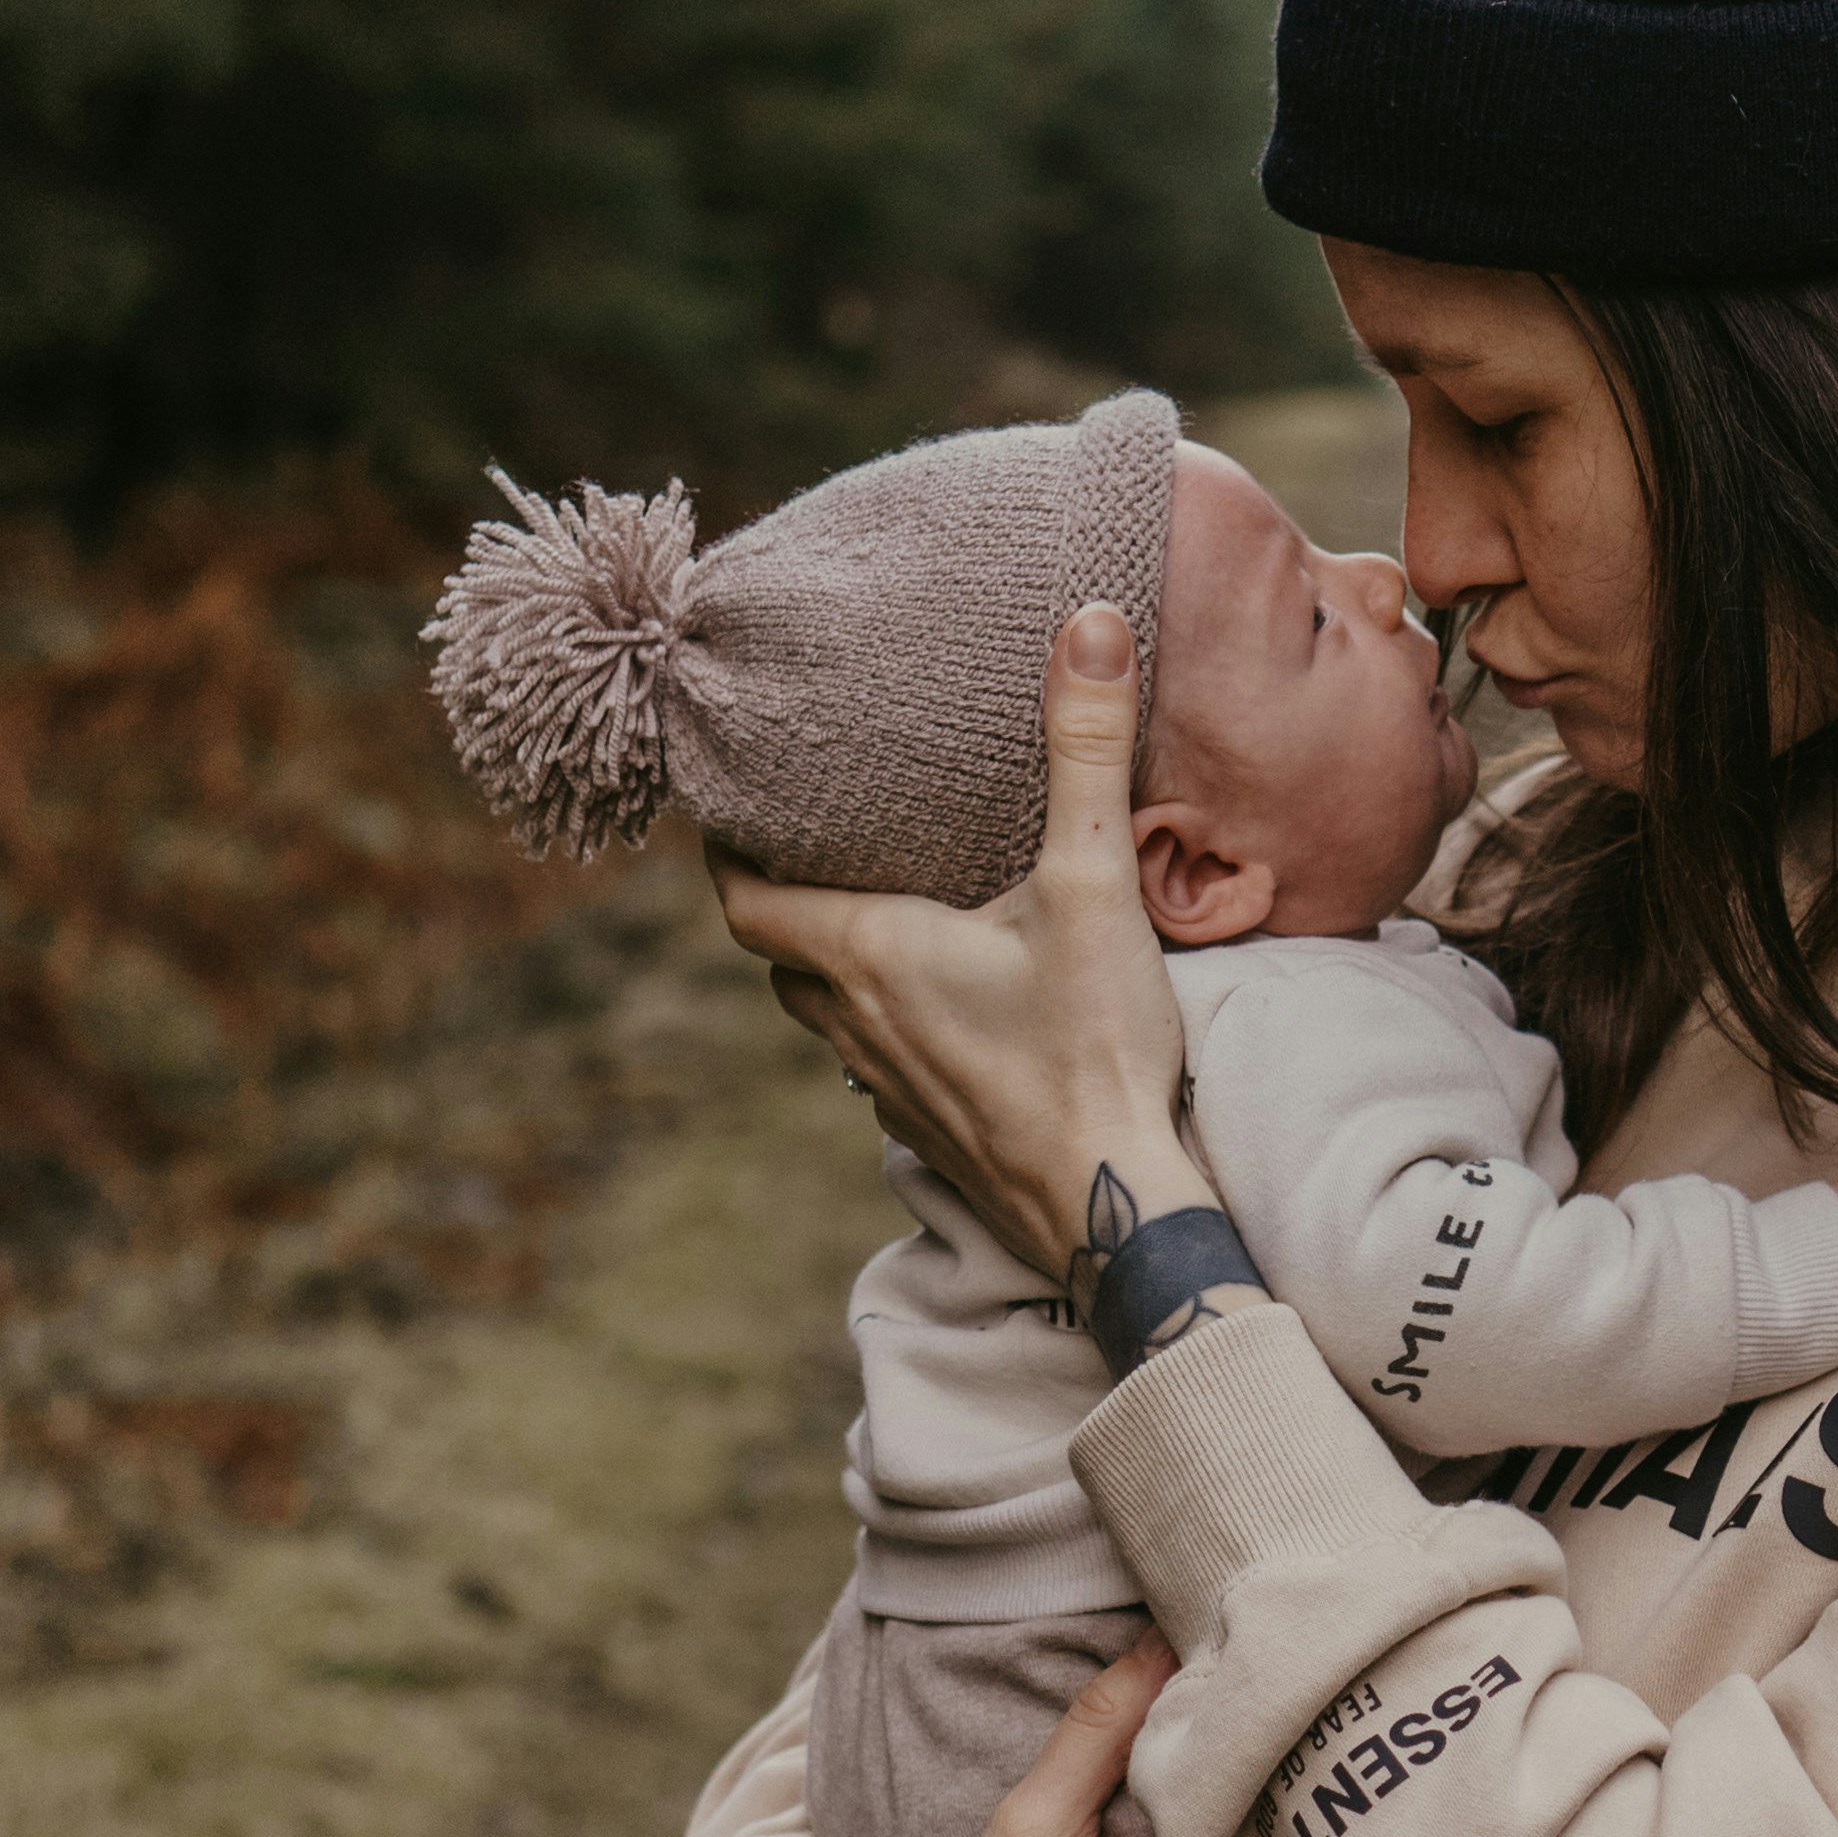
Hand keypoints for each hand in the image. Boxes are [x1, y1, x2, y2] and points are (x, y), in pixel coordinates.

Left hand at [711, 608, 1218, 1296]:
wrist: (1115, 1212)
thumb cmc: (1093, 1050)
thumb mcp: (1093, 884)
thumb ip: (1084, 752)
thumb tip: (1091, 624)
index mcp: (867, 955)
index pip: (742, 899)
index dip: (721, 850)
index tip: (726, 804)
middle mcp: (856, 1024)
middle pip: (778, 954)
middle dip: (778, 897)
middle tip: (805, 842)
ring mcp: (889, 1088)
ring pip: (823, 1013)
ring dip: (828, 963)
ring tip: (867, 911)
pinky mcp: (932, 1132)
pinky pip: (877, 1063)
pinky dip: (881, 1022)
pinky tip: (940, 1004)